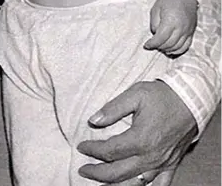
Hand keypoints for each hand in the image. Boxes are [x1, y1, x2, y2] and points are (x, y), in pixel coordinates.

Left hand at [77, 80, 196, 183]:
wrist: (191, 100)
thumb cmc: (163, 96)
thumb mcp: (135, 95)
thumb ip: (112, 109)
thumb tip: (93, 121)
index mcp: (140, 139)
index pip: (109, 151)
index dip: (92, 150)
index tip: (81, 146)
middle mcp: (151, 156)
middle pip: (118, 173)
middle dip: (97, 173)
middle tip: (83, 169)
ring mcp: (162, 163)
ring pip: (135, 183)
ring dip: (116, 183)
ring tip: (102, 180)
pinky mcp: (172, 164)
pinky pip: (159, 184)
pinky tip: (133, 185)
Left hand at [144, 0, 197, 55]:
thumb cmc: (168, 0)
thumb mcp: (155, 9)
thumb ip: (154, 23)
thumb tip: (155, 35)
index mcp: (170, 21)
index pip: (160, 38)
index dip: (152, 44)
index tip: (146, 45)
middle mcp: (181, 28)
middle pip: (169, 44)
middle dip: (159, 47)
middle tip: (152, 46)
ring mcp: (188, 31)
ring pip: (177, 47)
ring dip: (167, 50)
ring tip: (160, 48)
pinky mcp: (191, 32)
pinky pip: (186, 46)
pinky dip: (178, 50)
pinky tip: (171, 50)